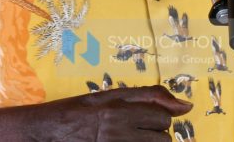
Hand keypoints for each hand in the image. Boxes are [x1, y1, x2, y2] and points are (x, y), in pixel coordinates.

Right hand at [23, 85, 192, 141]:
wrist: (46, 132)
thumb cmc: (78, 111)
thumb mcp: (110, 95)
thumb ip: (149, 97)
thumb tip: (187, 106)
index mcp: (119, 111)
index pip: (163, 118)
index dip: (157, 118)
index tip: (144, 119)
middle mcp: (117, 134)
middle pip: (163, 140)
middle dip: (155, 135)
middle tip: (137, 132)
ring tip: (132, 139)